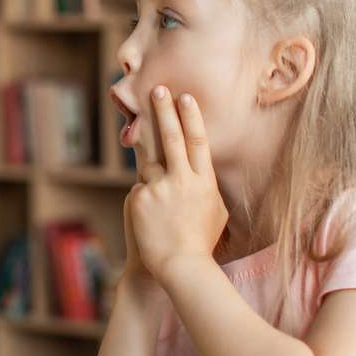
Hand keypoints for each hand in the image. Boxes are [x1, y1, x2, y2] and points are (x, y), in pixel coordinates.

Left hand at [127, 86, 228, 285]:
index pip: (197, 141)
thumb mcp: (216, 210)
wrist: (180, 266)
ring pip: (148, 165)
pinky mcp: (140, 198)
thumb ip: (207, 186)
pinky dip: (143, 199)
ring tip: (154, 184)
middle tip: (158, 89)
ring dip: (149, 168)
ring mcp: (159, 188)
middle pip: (171, 137)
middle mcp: (182, 180)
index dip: (191, 117)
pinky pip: (139, 189)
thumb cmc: (201, 241)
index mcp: (204, 182)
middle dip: (164, 110)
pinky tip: (150, 220)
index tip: (184, 97)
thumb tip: (202, 168)